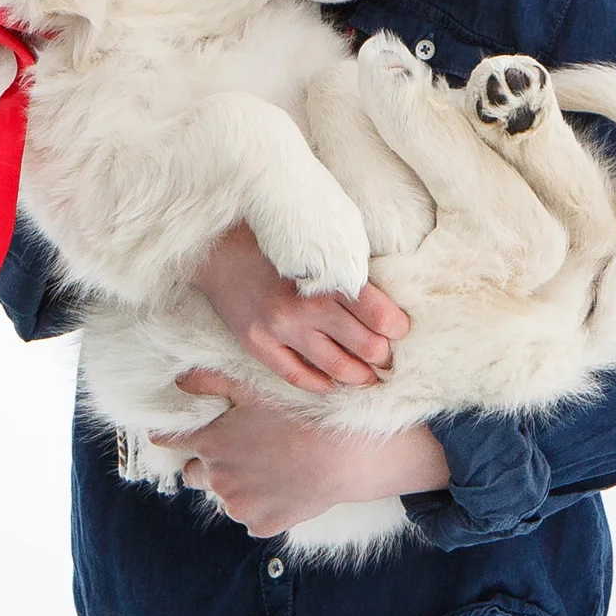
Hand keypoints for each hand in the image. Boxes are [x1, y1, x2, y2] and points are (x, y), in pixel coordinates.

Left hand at [150, 370, 449, 538]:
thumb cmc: (301, 412)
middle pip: (193, 473)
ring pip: (224, 495)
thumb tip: (178, 380)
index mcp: (210, 441)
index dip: (169, 433)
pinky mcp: (263, 525)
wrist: (344, 453)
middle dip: (206, 461)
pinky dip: (261, 504)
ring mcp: (239, 505)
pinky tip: (283, 484)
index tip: (173, 431)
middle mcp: (217, 477)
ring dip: (236, 484)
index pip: (168, 439)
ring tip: (269, 465)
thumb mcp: (254, 386)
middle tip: (237, 448)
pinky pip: (251, 516)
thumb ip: (210, 381)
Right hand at [191, 223, 409, 393]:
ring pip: (337, 369)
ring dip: (360, 376)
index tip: (398, 328)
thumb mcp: (320, 233)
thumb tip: (382, 293)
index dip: (397, 328)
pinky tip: (330, 382)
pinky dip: (320, 384)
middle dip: (383, 355)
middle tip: (386, 355)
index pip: (382, 317)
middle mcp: (307, 306)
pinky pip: (297, 376)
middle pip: (367, 348)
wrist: (216, 238)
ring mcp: (281, 328)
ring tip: (368, 377)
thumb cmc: (274, 231)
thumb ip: (350, 261)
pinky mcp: (257, 342)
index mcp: (328, 275)